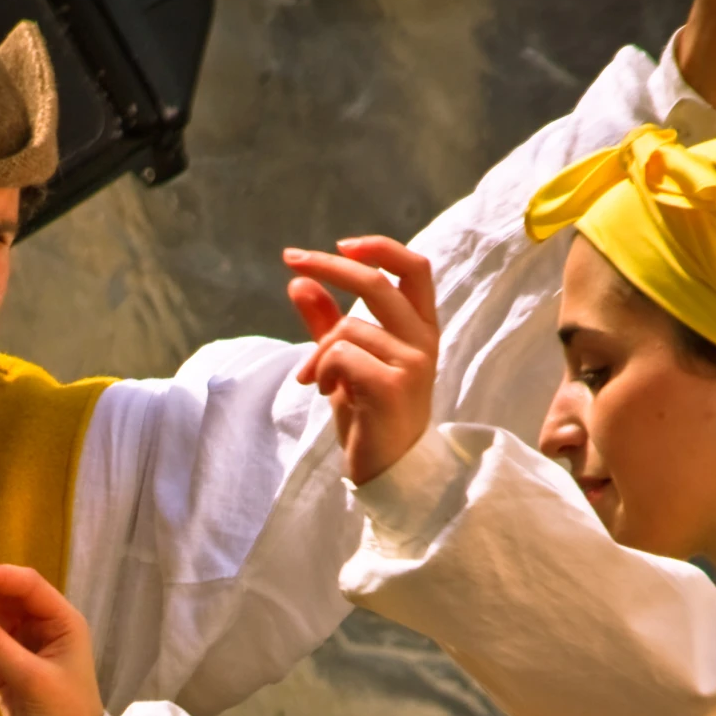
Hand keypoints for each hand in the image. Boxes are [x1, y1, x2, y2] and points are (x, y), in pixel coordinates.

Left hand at [283, 237, 438, 486]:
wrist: (387, 470)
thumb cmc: (370, 415)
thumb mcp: (346, 361)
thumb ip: (326, 322)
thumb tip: (298, 282)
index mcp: (421, 328)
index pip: (414, 268)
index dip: (379, 248)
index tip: (340, 245)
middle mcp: (424, 340)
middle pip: (377, 282)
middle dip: (329, 266)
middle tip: (291, 261)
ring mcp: (412, 363)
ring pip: (347, 328)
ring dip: (317, 353)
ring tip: (316, 381)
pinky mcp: (393, 386)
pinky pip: (341, 355)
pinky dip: (321, 370)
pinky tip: (326, 392)